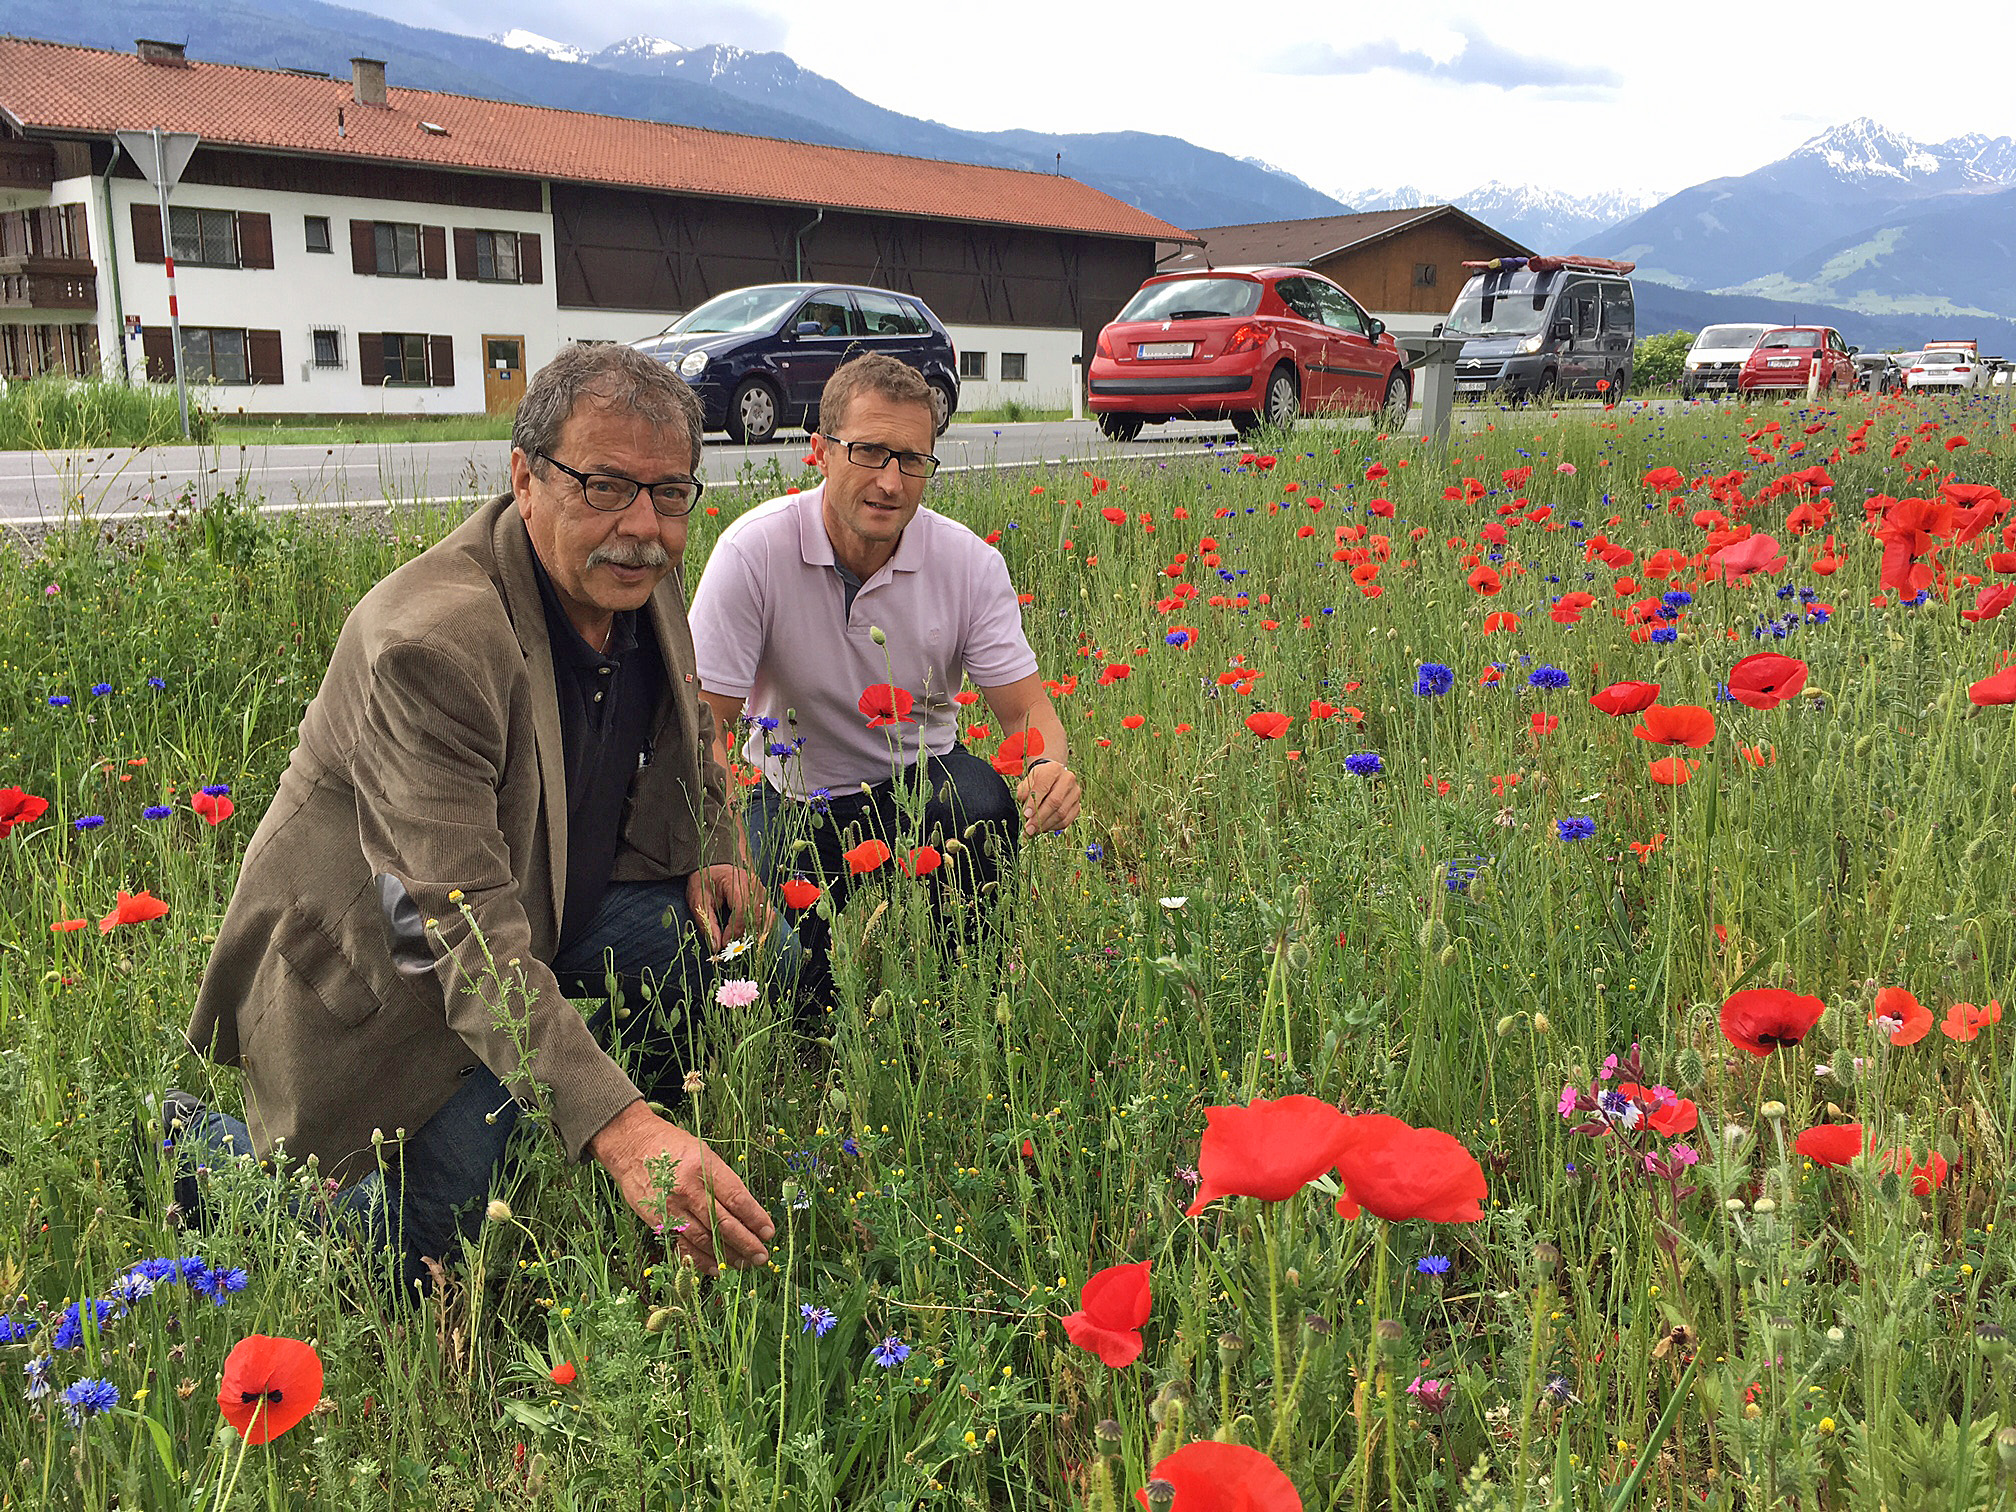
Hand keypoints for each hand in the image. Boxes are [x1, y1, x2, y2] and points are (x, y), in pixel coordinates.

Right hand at [587, 1100, 774, 1272]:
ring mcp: (672, 1208)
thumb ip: (723, 1181)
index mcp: (705, 1168)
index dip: (755, 1219)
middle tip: (762, 1257)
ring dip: (727, 1255)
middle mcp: (689, 1190)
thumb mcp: (705, 1152)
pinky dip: (701, 1260)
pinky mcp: (659, 1221)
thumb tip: (748, 1212)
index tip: (769, 1232)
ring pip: (705, 1239)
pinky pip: (683, 1246)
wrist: (631, 1145)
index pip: (737, 1199)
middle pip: (724, 1223)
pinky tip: (717, 1268)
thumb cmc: (673, 1146)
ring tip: (745, 1264)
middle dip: (747, 1243)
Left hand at [685, 864, 772, 953]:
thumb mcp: (698, 900)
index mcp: (736, 881)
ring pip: (767, 916)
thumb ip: (707, 923)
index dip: (735, 929)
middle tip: (734, 948)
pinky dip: (762, 927)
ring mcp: (761, 890)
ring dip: (757, 933)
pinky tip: (751, 935)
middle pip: (757, 915)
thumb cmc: (705, 880)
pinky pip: (769, 914)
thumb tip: (716, 946)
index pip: (742, 909)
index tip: (724, 943)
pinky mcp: (764, 896)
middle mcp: (753, 884)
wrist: (715, 865)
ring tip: (743, 943)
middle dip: (746, 934)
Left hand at [1014, 761, 1080, 834]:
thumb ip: (1024, 793)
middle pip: (1055, 802)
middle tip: (1028, 829)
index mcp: (1053, 770)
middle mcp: (1068, 779)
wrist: (1054, 778)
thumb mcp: (1028, 781)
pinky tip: (1043, 829)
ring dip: (1045, 825)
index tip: (1026, 814)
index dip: (1034, 802)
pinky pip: (1066, 820)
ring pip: (1061, 813)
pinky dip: (1053, 827)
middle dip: (1040, 818)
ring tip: (1033, 831)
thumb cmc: (1038, 780)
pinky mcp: (1077, 805)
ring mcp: (1075, 793)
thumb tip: (1026, 811)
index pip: (1043, 786)